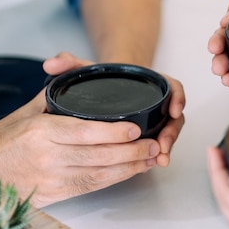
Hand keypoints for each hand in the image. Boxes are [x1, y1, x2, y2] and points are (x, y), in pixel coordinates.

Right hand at [0, 90, 159, 206]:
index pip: (84, 132)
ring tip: (151, 158)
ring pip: (99, 175)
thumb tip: (76, 79)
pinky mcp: (55, 194)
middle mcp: (48, 156)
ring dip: (130, 168)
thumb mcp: (26, 111)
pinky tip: (130, 171)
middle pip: (98, 156)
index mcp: (40, 131)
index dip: (113, 134)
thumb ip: (55, 97)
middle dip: (132, 152)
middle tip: (154, 144)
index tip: (134, 129)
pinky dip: (115, 179)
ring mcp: (52, 178)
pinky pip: (91, 187)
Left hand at [44, 52, 185, 166]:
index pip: (172, 87)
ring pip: (168, 132)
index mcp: (149, 83)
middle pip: (173, 116)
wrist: (99, 92)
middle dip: (171, 132)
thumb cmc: (96, 81)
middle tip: (163, 145)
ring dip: (166, 146)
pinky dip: (158, 154)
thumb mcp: (85, 69)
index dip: (177, 97)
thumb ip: (70, 63)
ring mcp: (154, 119)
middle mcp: (156, 102)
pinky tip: (153, 165)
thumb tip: (51, 64)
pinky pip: (159, 144)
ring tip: (160, 159)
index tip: (173, 110)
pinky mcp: (147, 135)